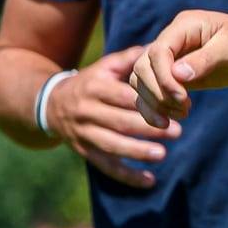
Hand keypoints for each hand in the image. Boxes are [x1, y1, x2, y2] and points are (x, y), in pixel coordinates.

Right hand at [48, 46, 179, 187]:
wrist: (51, 103)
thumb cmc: (91, 82)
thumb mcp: (105, 66)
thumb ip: (131, 58)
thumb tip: (159, 46)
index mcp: (95, 87)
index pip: (124, 96)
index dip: (149, 102)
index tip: (174, 107)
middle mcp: (86, 111)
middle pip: (119, 121)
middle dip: (148, 127)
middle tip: (176, 131)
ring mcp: (83, 133)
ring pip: (111, 145)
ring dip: (137, 151)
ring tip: (162, 154)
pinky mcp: (84, 152)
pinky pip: (106, 167)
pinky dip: (127, 176)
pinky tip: (150, 181)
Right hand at [130, 9, 227, 127]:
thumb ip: (205, 60)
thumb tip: (177, 74)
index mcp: (183, 27)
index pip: (157, 52)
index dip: (163, 78)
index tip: (182, 98)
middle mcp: (172, 41)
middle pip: (143, 68)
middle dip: (158, 93)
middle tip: (184, 109)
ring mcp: (171, 58)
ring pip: (142, 81)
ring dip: (155, 103)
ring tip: (181, 115)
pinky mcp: (175, 75)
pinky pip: (153, 91)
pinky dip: (156, 107)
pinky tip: (172, 119)